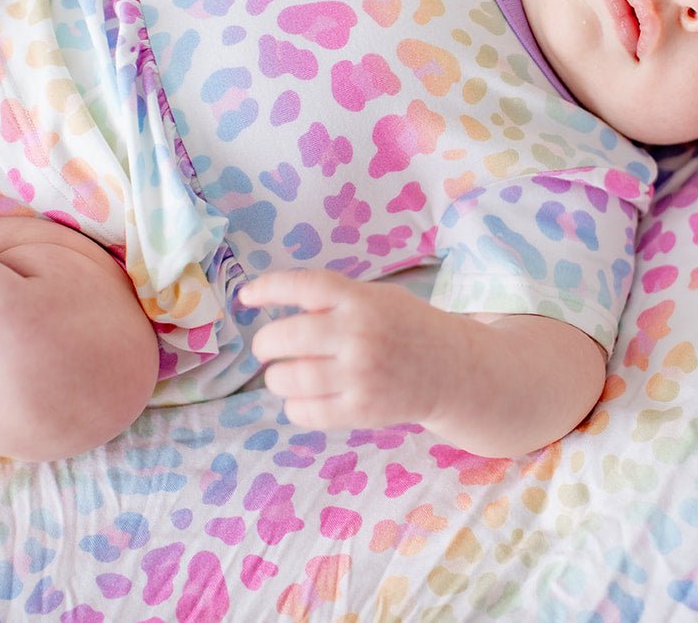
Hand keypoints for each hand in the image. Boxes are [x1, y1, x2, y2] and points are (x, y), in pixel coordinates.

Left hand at [241, 271, 463, 431]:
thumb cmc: (406, 328)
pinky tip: (302, 398)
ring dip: (276, 378)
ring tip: (284, 375)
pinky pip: (306, 411)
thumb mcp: (377, 298)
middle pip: (285, 337)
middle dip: (265, 344)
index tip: (246, 297)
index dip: (268, 288)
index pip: (304, 286)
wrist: (452, 370)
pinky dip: (294, 406)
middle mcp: (358, 334)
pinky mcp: (362, 410)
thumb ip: (334, 298)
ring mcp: (360, 374)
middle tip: (267, 348)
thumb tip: (272, 299)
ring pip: (289, 378)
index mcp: (360, 299)